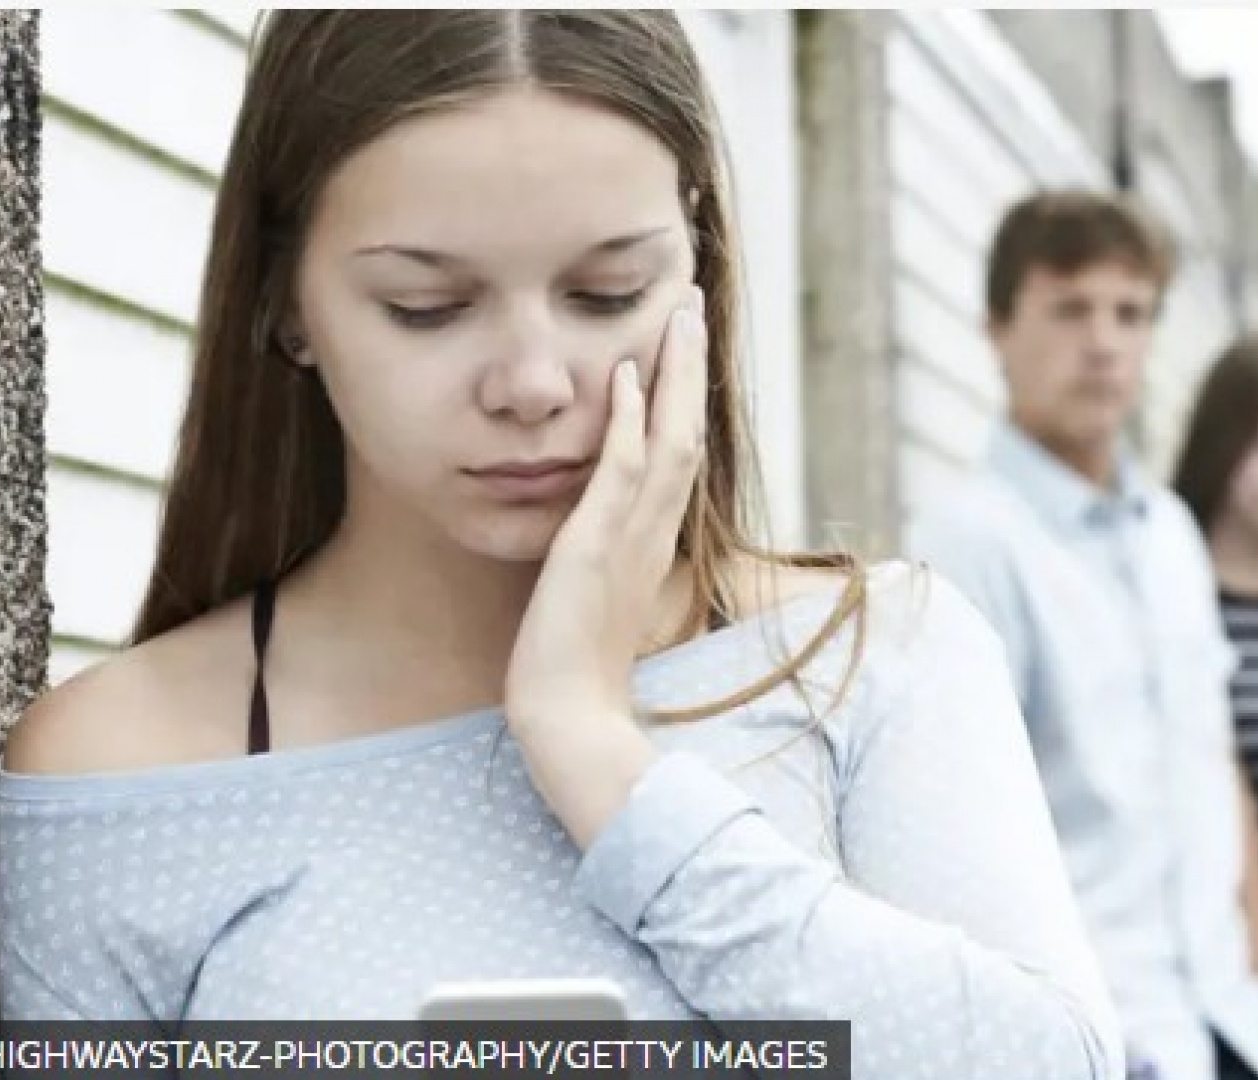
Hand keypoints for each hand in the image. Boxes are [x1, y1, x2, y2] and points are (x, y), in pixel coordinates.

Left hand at [504, 284, 709, 847]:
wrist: (567, 720)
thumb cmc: (574, 673)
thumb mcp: (592, 601)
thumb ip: (600, 562)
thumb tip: (592, 540)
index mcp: (651, 541)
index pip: (678, 453)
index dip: (683, 397)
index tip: (681, 347)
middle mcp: (652, 532)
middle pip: (688, 431)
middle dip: (690, 366)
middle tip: (689, 306)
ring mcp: (630, 537)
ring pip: (670, 438)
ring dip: (674, 374)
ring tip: (675, 316)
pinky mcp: (596, 547)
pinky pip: (622, 471)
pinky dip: (631, 420)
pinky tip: (626, 374)